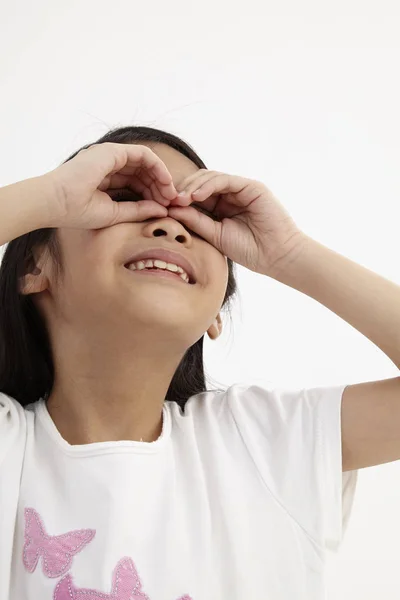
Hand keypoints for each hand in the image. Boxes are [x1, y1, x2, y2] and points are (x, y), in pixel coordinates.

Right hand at [46, 143, 175, 229]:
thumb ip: (138, 210)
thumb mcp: (114, 213)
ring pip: (146, 163)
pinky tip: (166, 182)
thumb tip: (162, 210)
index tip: (165, 207)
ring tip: (171, 195)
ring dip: (162, 178)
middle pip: (143, 172)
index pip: (136, 182)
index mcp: (105, 177)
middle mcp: (108, 163)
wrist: (55, 202)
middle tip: (173, 202)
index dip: (153, 193)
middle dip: (161, 186)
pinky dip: (157, 167)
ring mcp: (110, 155)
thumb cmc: (76, 211)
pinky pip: (143, 155)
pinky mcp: (113, 152)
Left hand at [167, 170, 307, 277]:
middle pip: (200, 182)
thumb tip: (172, 210)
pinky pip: (225, 180)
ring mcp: (241, 188)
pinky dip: (209, 185)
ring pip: (210, 177)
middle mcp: (230, 194)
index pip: (195, 195)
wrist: (276, 256)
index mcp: (221, 206)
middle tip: (167, 200)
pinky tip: (196, 196)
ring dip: (193, 186)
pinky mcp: (251, 186)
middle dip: (182, 189)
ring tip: (180, 198)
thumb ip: (196, 221)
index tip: (161, 207)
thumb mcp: (215, 235)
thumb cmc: (248, 250)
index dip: (178, 198)